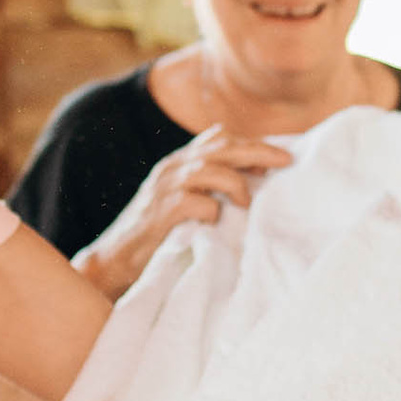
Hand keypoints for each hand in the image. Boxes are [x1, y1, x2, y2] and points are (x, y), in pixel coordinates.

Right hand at [76, 126, 293, 299]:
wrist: (113, 262)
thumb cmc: (154, 237)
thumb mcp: (182, 203)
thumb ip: (208, 188)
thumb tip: (251, 183)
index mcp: (178, 164)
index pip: (218, 138)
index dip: (251, 143)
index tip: (281, 155)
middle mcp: (171, 169)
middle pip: (221, 147)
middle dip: (258, 151)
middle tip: (287, 161)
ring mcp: (164, 189)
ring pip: (208, 169)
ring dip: (236, 183)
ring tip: (247, 202)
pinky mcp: (160, 214)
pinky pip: (194, 202)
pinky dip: (211, 210)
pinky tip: (215, 222)